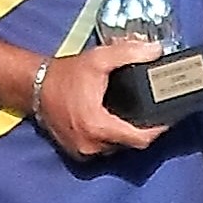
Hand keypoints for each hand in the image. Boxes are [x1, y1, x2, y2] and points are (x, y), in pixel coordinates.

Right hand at [35, 40, 169, 157]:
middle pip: (130, 144)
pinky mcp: (75, 152)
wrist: (34, 87)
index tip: (168, 118)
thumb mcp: (99, 59)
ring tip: (136, 115)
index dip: (157, 130)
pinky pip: (103, 149)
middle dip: (143, 130)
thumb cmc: (67, 75)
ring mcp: (82, 152)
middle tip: (153, 112)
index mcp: (99, 127)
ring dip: (126, 134)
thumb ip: (129, 53)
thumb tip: (156, 50)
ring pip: (117, 148)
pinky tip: (116, 121)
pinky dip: (111, 138)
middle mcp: (92, 145)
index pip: (140, 140)